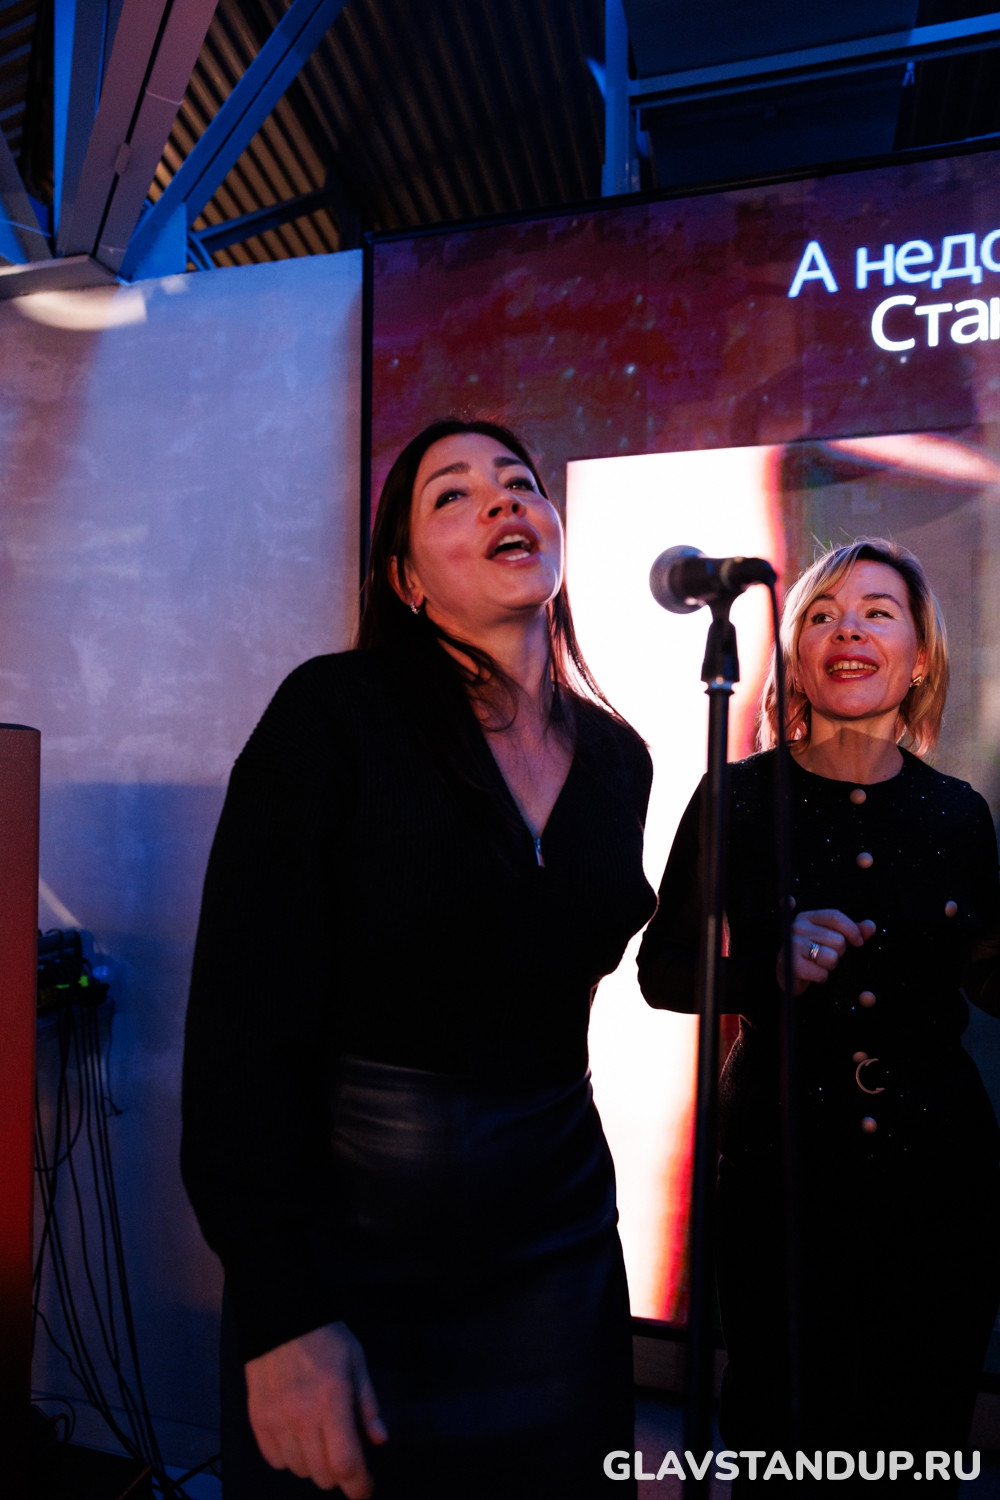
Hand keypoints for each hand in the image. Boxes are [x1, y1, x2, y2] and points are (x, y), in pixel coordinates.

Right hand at [245, 1321, 387, 1495]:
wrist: (278, 1316)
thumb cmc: (325, 1338)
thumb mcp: (356, 1362)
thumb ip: (368, 1404)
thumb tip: (379, 1440)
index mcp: (332, 1402)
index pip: (346, 1464)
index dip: (358, 1486)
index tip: (365, 1490)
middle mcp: (302, 1418)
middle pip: (322, 1474)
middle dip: (340, 1473)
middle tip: (345, 1452)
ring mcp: (276, 1421)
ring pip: (299, 1470)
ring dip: (314, 1465)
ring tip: (320, 1440)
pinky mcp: (257, 1420)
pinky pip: (275, 1460)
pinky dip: (289, 1458)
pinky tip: (297, 1437)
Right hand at [777, 908, 876, 996]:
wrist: (787, 974)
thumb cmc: (811, 954)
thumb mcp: (831, 938)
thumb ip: (851, 931)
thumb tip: (871, 926)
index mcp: (807, 917)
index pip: (835, 916)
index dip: (852, 929)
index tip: (860, 942)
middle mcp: (797, 927)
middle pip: (837, 940)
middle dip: (838, 953)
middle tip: (825, 956)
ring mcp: (793, 945)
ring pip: (831, 957)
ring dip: (829, 966)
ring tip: (818, 964)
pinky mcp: (792, 963)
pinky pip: (821, 973)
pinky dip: (821, 977)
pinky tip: (812, 974)